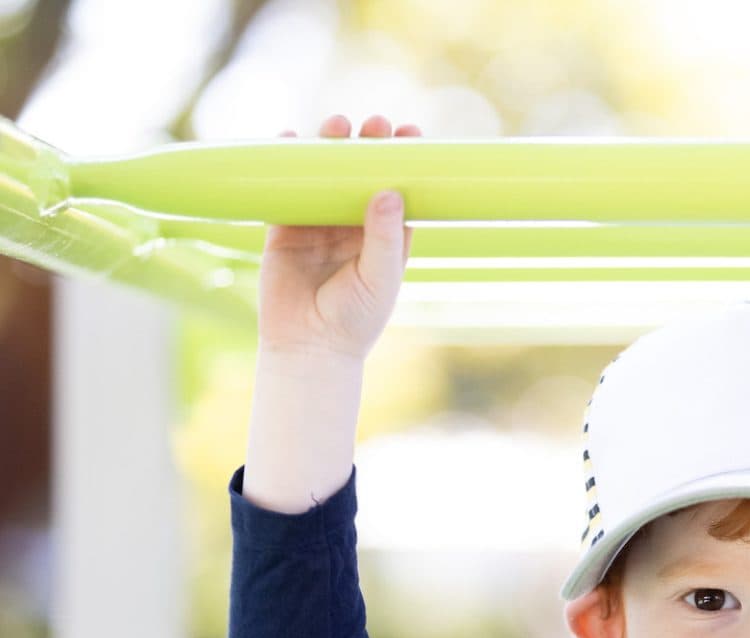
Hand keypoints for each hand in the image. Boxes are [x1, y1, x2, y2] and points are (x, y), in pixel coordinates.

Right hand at [257, 113, 418, 359]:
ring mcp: (319, 225)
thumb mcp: (379, 278)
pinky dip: (284, 164)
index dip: (403, 159)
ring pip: (323, 176)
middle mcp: (354, 226)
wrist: (308, 348)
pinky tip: (289, 139)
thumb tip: (389, 190)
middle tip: (375, 122)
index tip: (410, 132)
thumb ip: (383, 236)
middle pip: (361, 174)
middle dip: (368, 145)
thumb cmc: (355, 320)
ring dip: (329, 147)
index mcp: (385, 237)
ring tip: (336, 124)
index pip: (398, 190)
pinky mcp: (284, 230)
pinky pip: (285, 190)